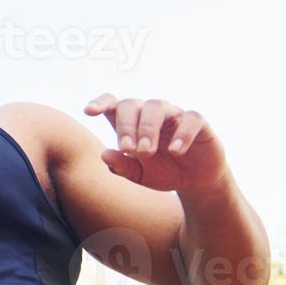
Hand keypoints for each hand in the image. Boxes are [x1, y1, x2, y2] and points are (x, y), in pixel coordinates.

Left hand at [83, 94, 229, 192]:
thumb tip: (104, 155)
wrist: (194, 181)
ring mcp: (173, 115)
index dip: (100, 103)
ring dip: (148, 128)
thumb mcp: (139, 174)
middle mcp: (149, 113)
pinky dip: (182, 134)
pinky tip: (174, 151)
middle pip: (130, 104)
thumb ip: (121, 166)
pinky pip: (190, 118)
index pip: (113, 103)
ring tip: (146, 151)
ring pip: (156, 106)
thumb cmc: (162, 171)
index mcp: (131, 122)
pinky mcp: (197, 122)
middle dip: (126, 127)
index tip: (88, 112)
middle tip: (128, 150)